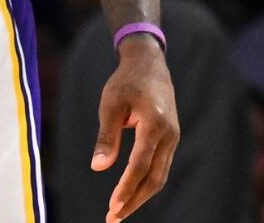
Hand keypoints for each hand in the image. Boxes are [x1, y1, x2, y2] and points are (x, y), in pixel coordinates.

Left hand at [91, 39, 177, 221]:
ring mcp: (173, 139)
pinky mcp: (170, 140)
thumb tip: (98, 167)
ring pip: (159, 176)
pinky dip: (146, 183)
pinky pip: (160, 167)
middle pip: (154, 178)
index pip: (140, 165)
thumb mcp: (110, 105)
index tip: (113, 207)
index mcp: (155, 126)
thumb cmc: (125, 83)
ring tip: (119, 211)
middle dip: (134, 200)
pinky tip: (131, 192)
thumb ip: (106, 137)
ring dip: (140, 195)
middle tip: (113, 217)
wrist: (149, 65)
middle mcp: (169, 136)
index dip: (127, 188)